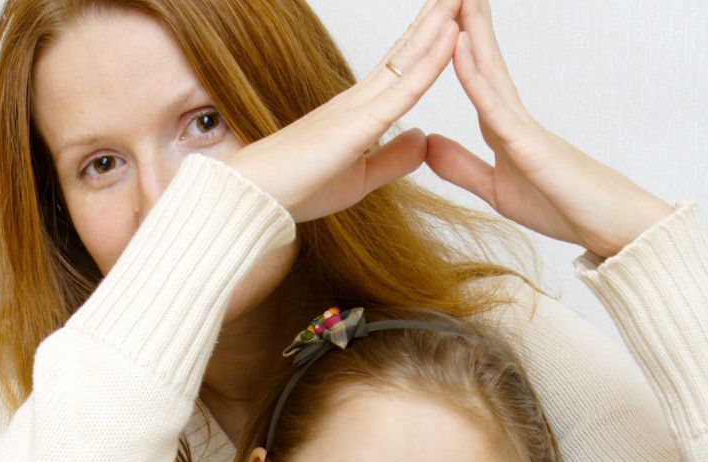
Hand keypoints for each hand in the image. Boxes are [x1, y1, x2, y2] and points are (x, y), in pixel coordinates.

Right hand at [228, 0, 461, 222]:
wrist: (254, 197)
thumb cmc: (297, 188)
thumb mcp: (361, 178)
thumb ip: (392, 159)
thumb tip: (423, 139)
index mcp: (359, 111)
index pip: (403, 67)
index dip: (429, 39)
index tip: (452, 15)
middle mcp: (359, 99)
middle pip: (408, 50)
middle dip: (437, 18)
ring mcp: (358, 106)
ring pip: (410, 58)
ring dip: (439, 23)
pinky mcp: (357, 124)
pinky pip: (404, 88)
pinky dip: (431, 61)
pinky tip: (451, 34)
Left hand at [425, 0, 675, 257]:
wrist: (615, 229)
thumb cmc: (565, 208)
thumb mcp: (497, 190)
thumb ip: (463, 167)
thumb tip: (428, 144)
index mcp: (505, 129)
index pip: (477, 76)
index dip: (459, 43)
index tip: (445, 11)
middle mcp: (514, 119)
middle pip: (483, 60)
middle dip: (467, 21)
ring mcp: (524, 128)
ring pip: (489, 71)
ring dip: (470, 30)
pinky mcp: (531, 145)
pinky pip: (495, 106)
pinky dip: (474, 76)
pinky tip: (460, 47)